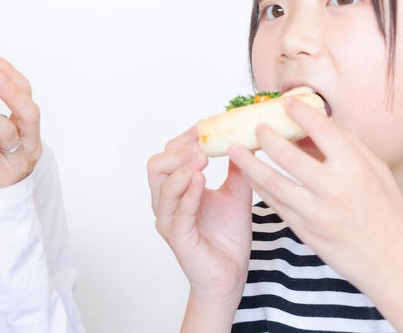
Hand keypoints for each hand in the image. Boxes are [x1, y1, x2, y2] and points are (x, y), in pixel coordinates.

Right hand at [147, 127, 251, 306]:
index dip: (184, 139)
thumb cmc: (227, 239)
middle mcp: (166, 204)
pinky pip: (178, 212)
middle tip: (202, 141)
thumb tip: (245, 142)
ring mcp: (169, 221)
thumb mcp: (236, 195)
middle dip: (178, 150)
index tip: (204, 126)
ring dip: (182, 168)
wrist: (230, 277)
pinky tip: (200, 180)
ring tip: (202, 156)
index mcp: (176, 190)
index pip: (169, 155)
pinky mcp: (178, 238)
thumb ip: (238, 170)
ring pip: (163, 187)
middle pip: (156, 166)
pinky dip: (188, 193)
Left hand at [229, 98, 402, 295]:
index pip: (321, 130)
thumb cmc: (386, 213)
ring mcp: (314, 212)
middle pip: (286, 154)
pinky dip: (257, 186)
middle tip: (256, 126)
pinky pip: (273, 202)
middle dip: (265, 136)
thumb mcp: (376, 171)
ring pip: (271, 181)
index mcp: (355, 169)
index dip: (299, 112)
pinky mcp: (302, 229)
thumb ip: (346, 145)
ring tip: (233, 148)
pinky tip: (247, 173)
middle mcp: (332, 189)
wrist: (390, 263)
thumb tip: (314, 125)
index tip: (286, 103)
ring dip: (248, 162)